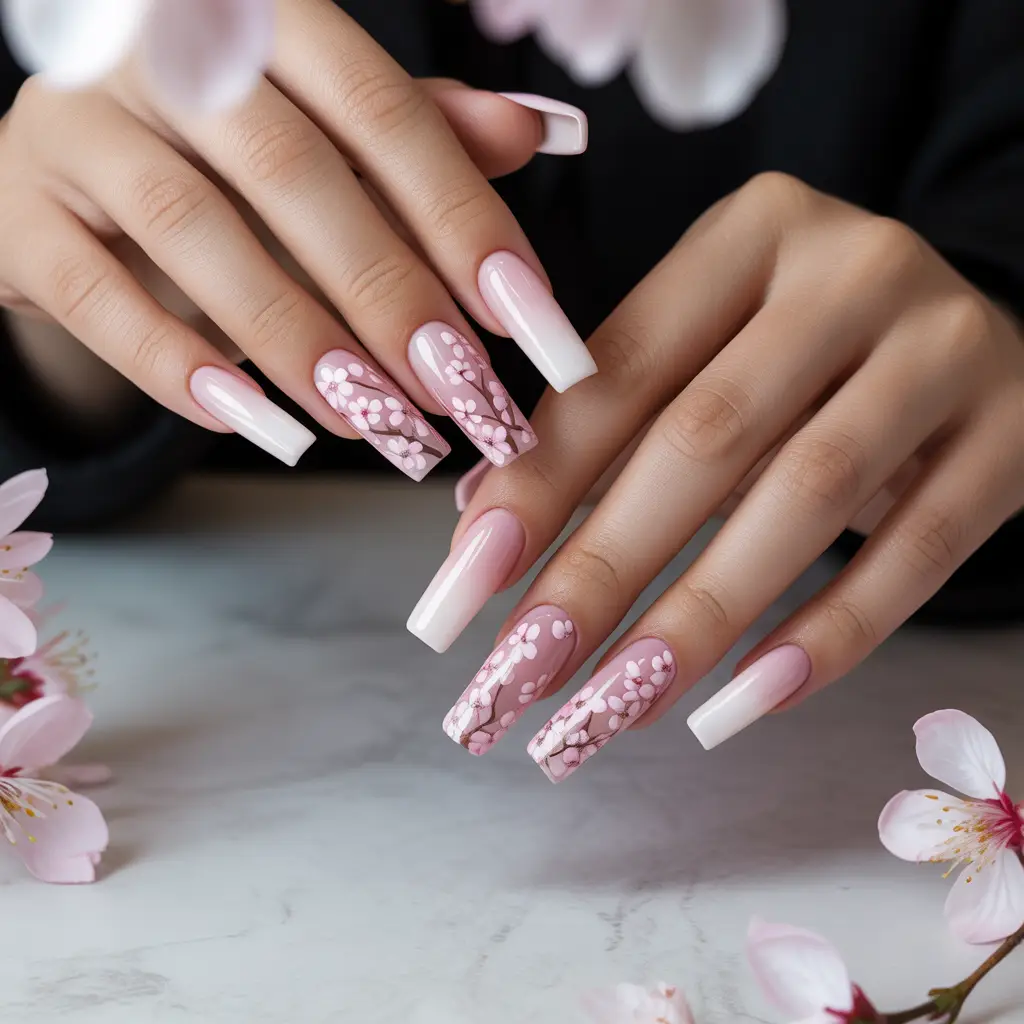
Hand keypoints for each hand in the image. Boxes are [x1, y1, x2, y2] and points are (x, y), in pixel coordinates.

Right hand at [0, 0, 591, 473]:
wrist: (79, 172)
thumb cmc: (231, 158)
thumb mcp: (331, 137)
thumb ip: (422, 134)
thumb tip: (535, 132)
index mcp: (262, 23)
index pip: (383, 111)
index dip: (461, 217)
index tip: (527, 316)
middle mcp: (162, 53)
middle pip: (294, 174)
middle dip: (388, 294)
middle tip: (458, 391)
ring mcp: (78, 127)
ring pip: (196, 233)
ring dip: (295, 339)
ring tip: (372, 422)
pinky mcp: (20, 212)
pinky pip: (95, 295)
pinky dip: (176, 366)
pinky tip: (252, 423)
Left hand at [418, 172, 1023, 777]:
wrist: (987, 334)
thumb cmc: (812, 351)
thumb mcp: (712, 350)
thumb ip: (610, 420)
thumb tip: (483, 525)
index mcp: (749, 233)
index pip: (618, 371)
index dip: (536, 485)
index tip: (462, 589)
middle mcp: (849, 270)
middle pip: (701, 439)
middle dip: (598, 570)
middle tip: (518, 675)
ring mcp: (943, 347)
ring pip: (805, 498)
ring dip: (696, 618)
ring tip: (612, 709)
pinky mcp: (1013, 432)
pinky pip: (918, 550)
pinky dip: (829, 634)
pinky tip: (744, 703)